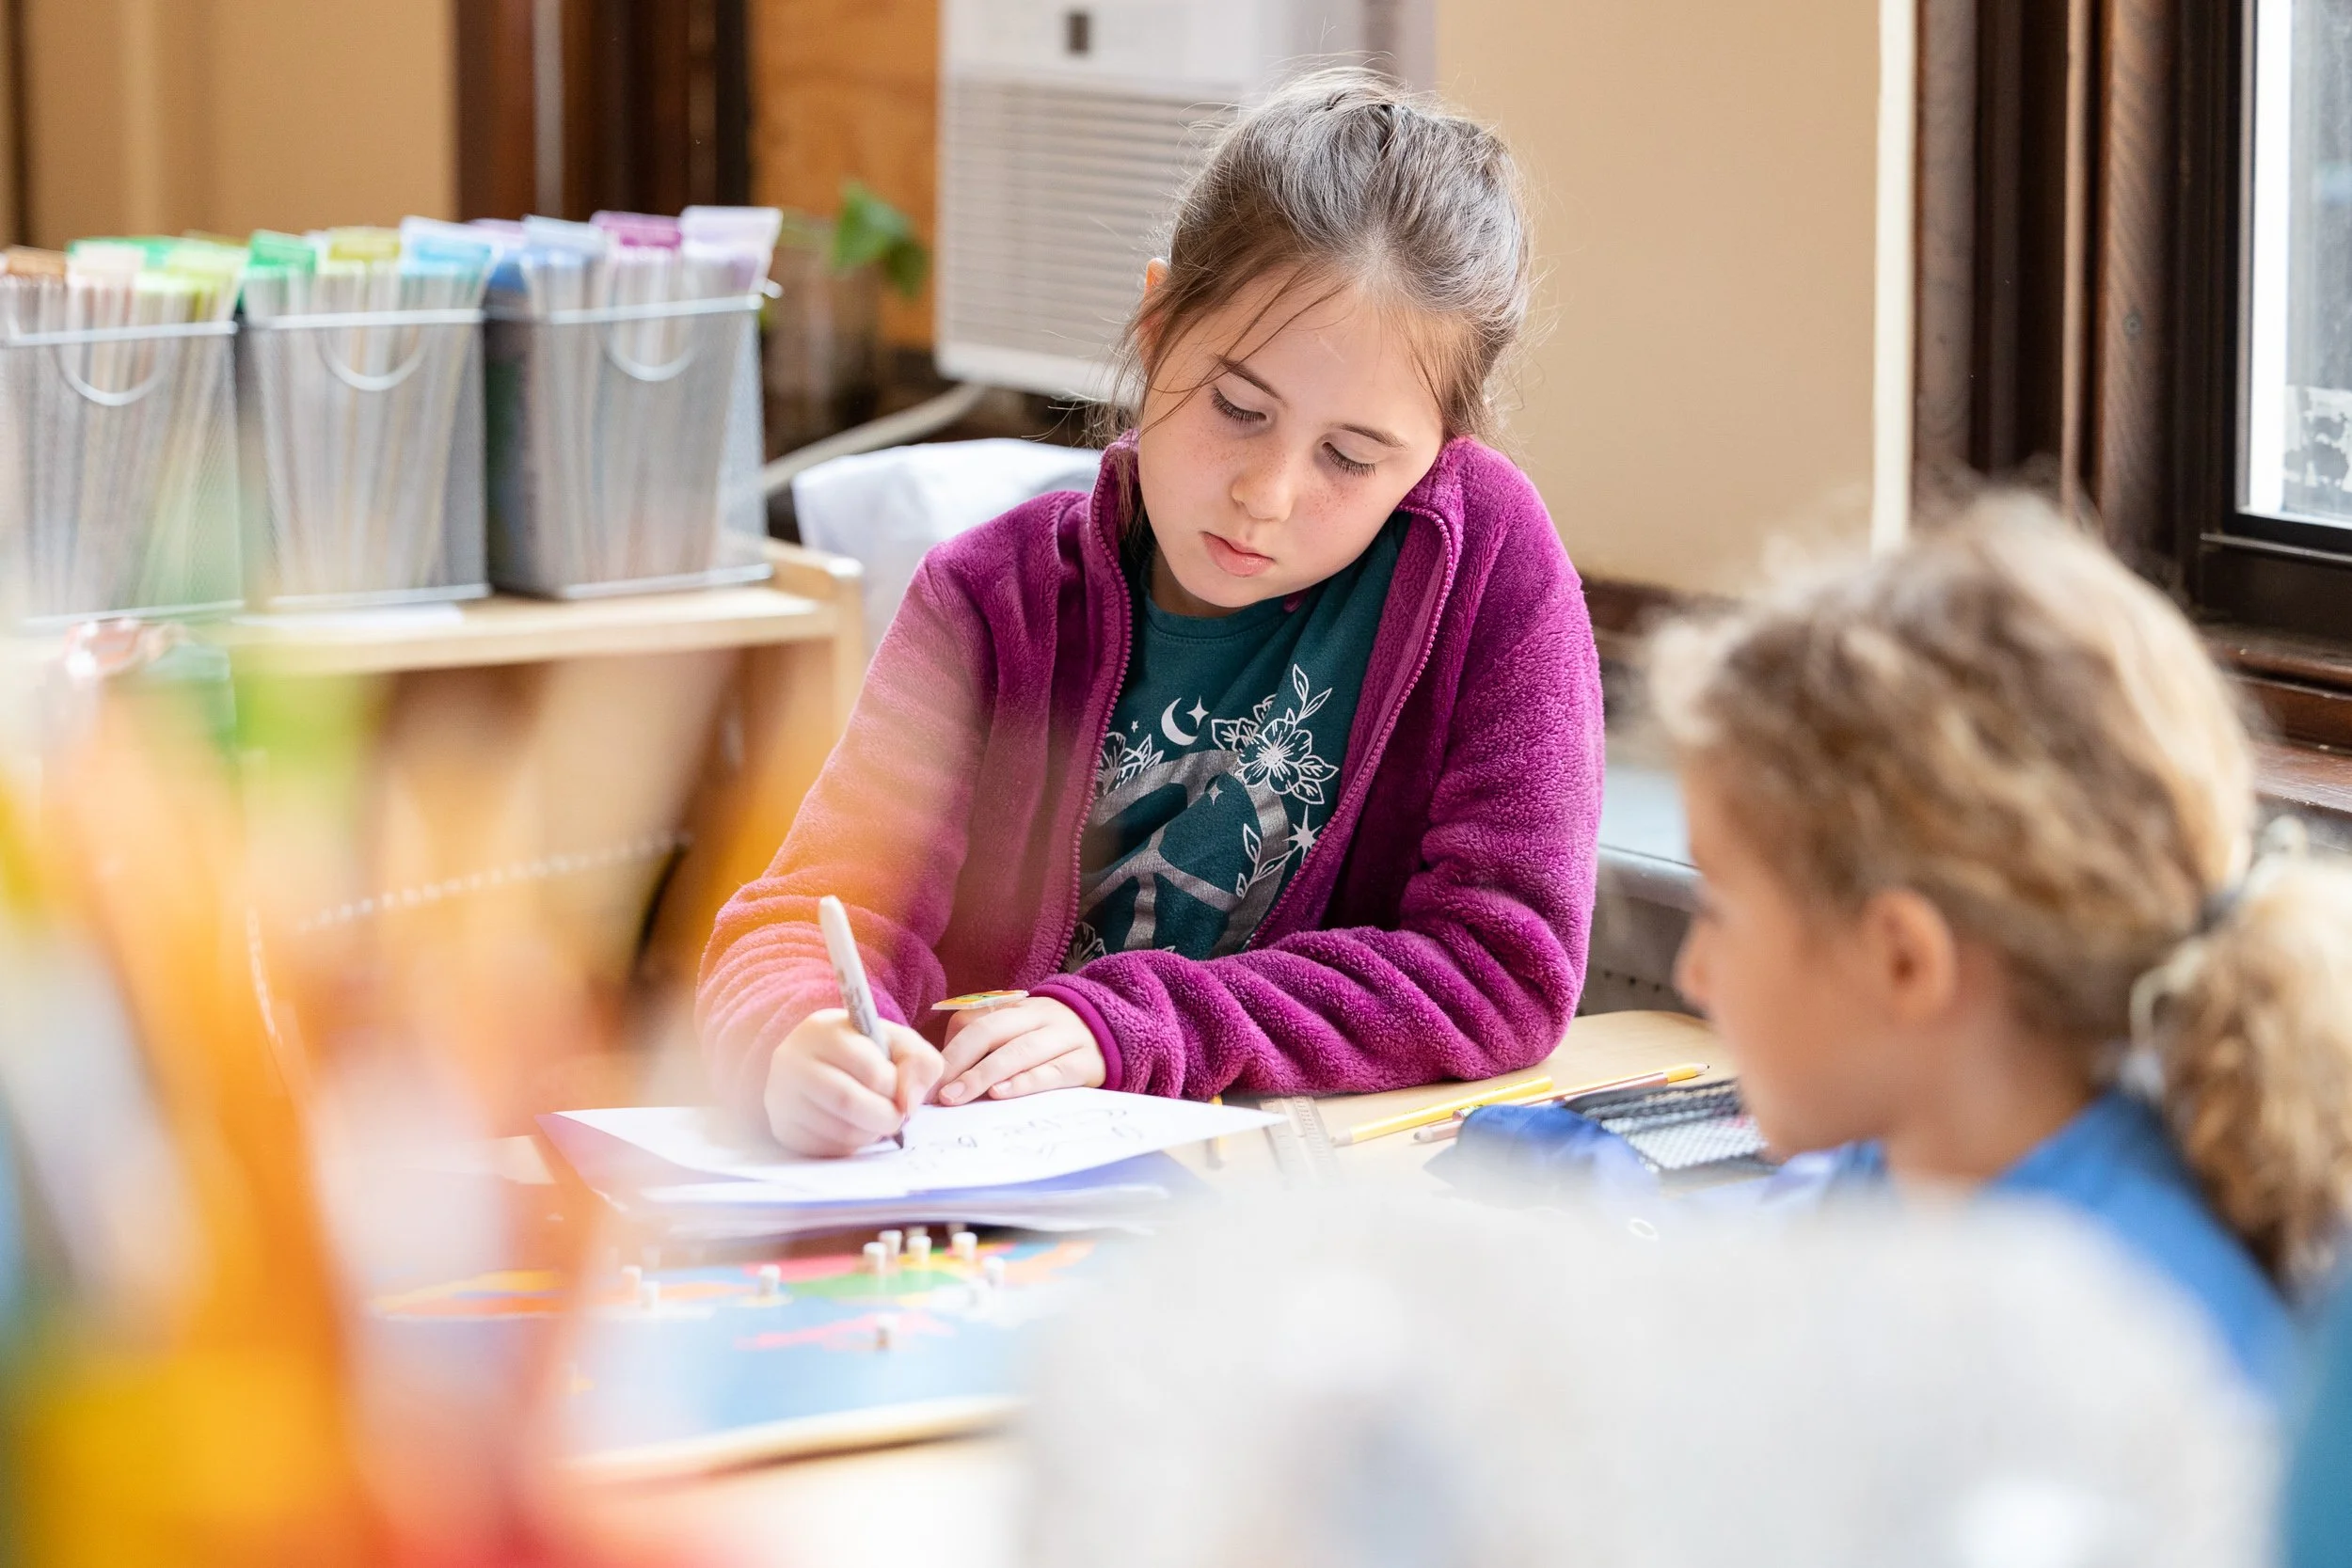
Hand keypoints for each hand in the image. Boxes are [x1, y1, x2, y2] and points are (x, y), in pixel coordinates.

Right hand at [764, 1007, 943, 1155]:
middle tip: (897, 1116)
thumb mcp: (898, 1043)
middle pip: (849, 1102)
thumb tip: (908, 1102)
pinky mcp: (783, 1128)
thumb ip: (919, 1063)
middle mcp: (792, 1060)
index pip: (872, 1071)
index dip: (896, 1088)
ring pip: (840, 1131)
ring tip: (875, 1119)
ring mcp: (782, 1096)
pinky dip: (851, 1145)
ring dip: (871, 1133)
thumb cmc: (865, 1052)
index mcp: (823, 1030)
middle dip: (886, 1117)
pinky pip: (827, 1150)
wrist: (820, 1064)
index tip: (900, 1089)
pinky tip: (853, 1127)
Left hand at [935, 997, 1104, 1104]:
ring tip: (958, 1096)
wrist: (1117, 1035)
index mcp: (1018, 1007)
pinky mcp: (1086, 1062)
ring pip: (1019, 1052)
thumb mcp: (1022, 1030)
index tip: (927, 1081)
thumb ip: (987, 1042)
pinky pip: (1052, 1071)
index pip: (975, 1021)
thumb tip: (944, 1074)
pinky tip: (1001, 1094)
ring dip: (983, 1074)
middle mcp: (1040, 1016)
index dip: (949, 1051)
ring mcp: (1065, 1037)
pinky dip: (1025, 1082)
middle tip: (937, 1093)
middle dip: (958, 1062)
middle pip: (991, 1032)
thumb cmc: (1054, 1042)